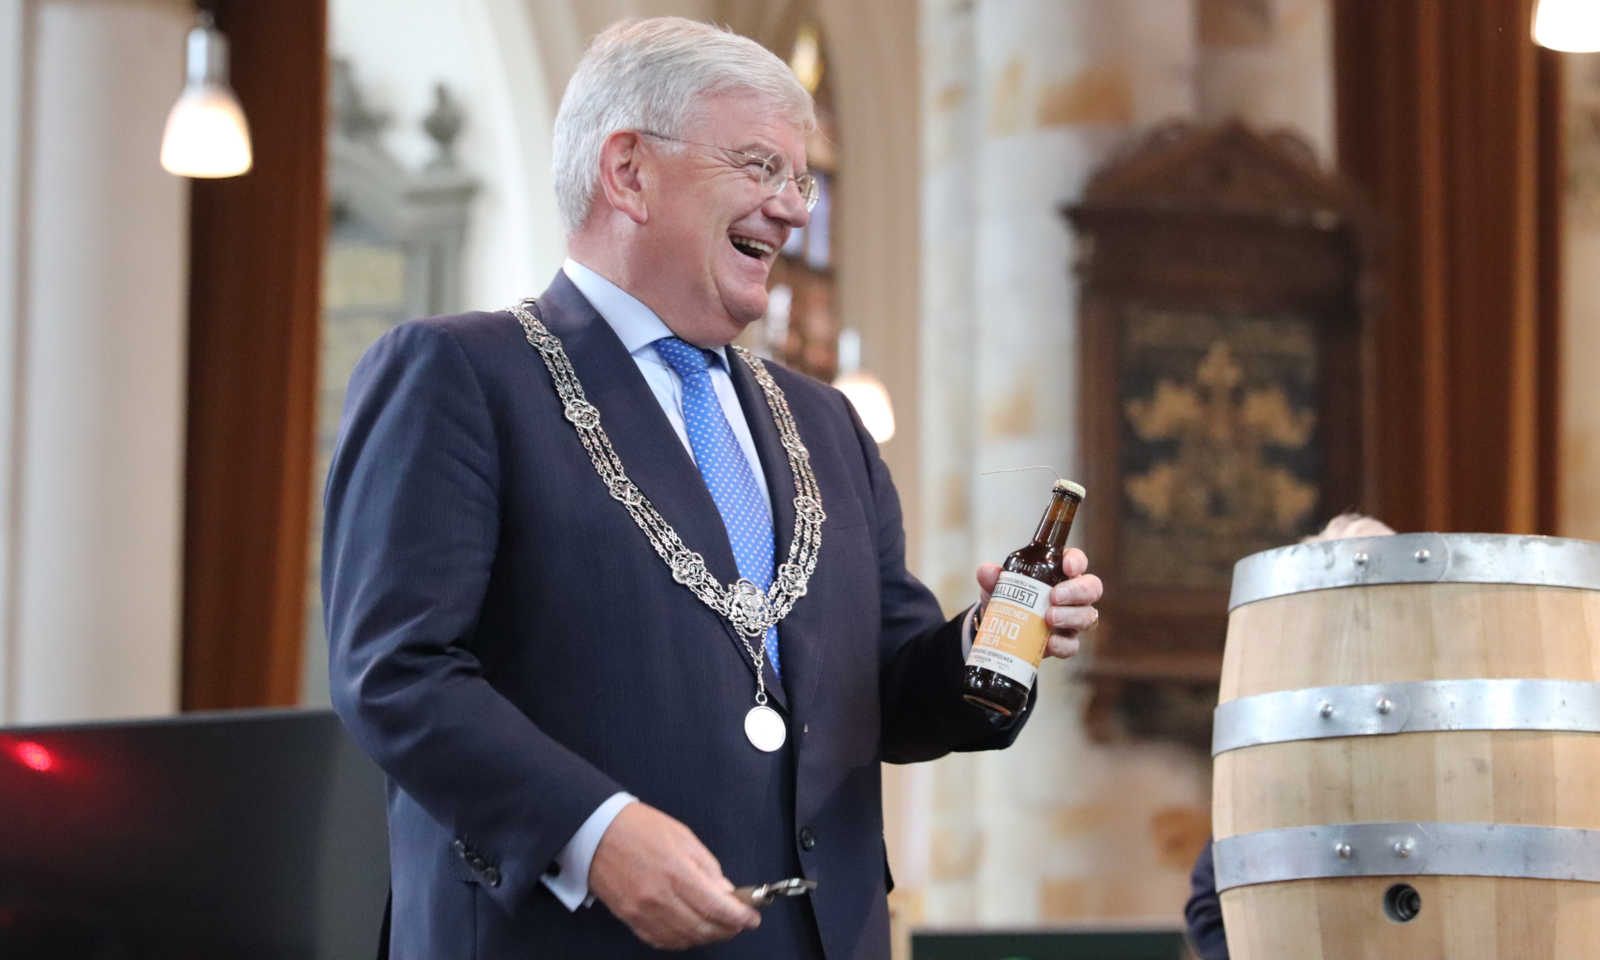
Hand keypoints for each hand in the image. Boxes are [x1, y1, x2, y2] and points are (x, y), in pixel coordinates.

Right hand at [589, 802, 760, 948]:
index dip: (739, 917)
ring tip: (719, 926)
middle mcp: (660, 898)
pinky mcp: (630, 920)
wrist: (595, 832)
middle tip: (739, 922)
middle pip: (703, 928)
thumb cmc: (639, 827)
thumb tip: (725, 892)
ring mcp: (643, 912)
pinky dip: (682, 940)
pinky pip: (662, 941)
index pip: (715, 907)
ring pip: (684, 939)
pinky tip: (692, 931)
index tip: (752, 918)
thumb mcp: (682, 836)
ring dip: (707, 937)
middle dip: (728, 929)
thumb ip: (707, 866)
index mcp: (676, 872)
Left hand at [975, 548, 1102, 659]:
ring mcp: (1073, 619)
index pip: (1077, 561)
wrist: (1001, 630)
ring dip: (1070, 617)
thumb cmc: (1009, 599)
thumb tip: (986, 570)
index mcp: (1059, 573)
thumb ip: (993, 577)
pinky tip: (1049, 643)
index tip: (1067, 567)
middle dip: (1076, 591)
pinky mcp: (1066, 642)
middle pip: (1092, 588)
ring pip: (1088, 616)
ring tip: (1048, 618)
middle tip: (1055, 596)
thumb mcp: (998, 587)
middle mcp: (1073, 595)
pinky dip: (1063, 644)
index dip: (1077, 562)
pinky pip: (1073, 645)